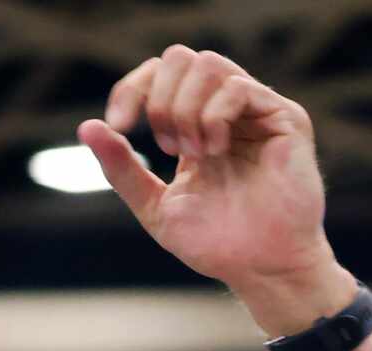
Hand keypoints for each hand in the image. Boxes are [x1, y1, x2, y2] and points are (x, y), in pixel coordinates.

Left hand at [77, 48, 357, 335]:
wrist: (260, 271)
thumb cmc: (216, 245)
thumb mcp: (156, 206)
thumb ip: (122, 168)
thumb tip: (86, 127)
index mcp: (196, 124)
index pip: (159, 74)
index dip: (132, 88)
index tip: (118, 123)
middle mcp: (226, 111)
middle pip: (180, 58)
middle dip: (161, 99)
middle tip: (168, 148)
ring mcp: (256, 111)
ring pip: (207, 64)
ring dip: (186, 108)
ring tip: (195, 154)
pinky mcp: (285, 119)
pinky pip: (238, 86)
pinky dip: (215, 115)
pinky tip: (216, 151)